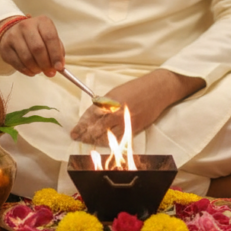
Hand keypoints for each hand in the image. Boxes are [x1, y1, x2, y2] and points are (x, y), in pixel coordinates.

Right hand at [0, 16, 64, 76]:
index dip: (55, 54)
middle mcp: (26, 26)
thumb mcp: (50, 38)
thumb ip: (57, 51)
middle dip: (45, 64)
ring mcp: (14, 35)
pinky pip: (17, 64)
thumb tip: (59, 66)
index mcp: (42, 21)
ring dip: (36, 68)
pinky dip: (27, 71)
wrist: (14, 31)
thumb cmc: (37, 37)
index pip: (50, 38)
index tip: (59, 67)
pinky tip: (31, 71)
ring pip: (27, 58)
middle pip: (38, 48)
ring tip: (40, 70)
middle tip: (50, 73)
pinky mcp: (5, 47)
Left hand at [70, 70, 203, 145]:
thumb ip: (104, 103)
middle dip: (85, 135)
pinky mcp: (134, 128)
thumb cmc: (136, 88)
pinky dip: (109, 142)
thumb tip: (94, 114)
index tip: (74, 131)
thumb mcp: (116, 92)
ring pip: (106, 135)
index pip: (90, 115)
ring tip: (88, 141)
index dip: (81, 125)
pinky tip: (102, 143)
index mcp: (109, 100)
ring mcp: (125, 121)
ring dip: (95, 139)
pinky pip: (118, 138)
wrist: (157, 90)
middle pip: (96, 127)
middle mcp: (116, 111)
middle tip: (78, 138)